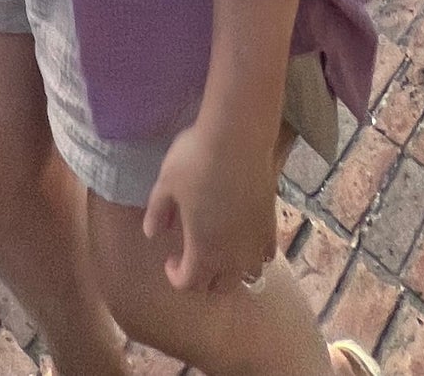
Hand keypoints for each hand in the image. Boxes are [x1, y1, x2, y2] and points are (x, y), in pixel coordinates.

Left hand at [140, 120, 277, 294]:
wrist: (237, 138)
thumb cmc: (196, 160)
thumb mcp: (165, 184)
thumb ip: (157, 213)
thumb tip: (152, 233)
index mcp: (203, 250)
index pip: (189, 283)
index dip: (176, 276)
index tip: (169, 259)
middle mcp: (232, 255)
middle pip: (219, 286)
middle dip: (203, 279)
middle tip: (190, 257)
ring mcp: (255, 242)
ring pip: (246, 275)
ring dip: (230, 271)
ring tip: (219, 251)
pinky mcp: (271, 225)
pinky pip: (265, 255)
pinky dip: (253, 255)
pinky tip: (244, 238)